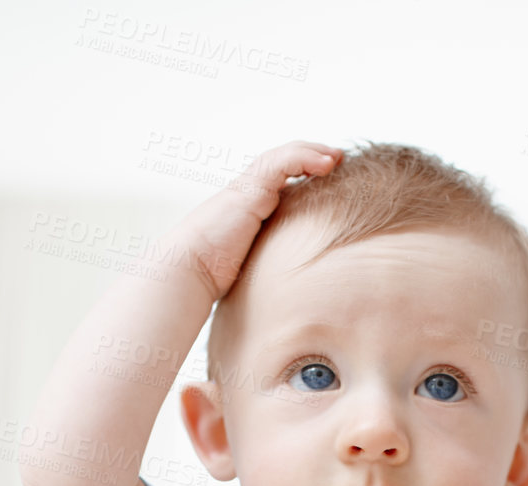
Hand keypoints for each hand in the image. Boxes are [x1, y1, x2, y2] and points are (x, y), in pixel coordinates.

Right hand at [178, 140, 343, 299]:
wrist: (189, 271)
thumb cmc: (213, 278)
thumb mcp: (252, 267)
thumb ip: (268, 265)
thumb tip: (292, 291)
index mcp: (249, 208)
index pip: (279, 182)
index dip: (303, 174)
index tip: (328, 178)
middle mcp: (248, 194)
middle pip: (284, 163)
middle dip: (312, 157)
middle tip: (338, 159)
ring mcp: (248, 189)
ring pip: (284, 157)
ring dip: (313, 152)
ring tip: (337, 157)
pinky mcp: (250, 190)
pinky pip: (281, 163)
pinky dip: (304, 158)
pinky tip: (326, 163)